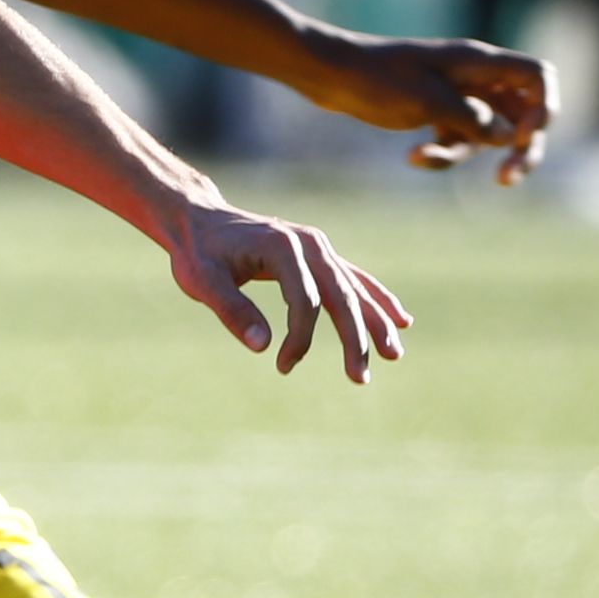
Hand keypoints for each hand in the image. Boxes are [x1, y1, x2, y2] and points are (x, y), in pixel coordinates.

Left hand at [169, 201, 410, 379]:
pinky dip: (376, 299)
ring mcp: (318, 247)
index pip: (304, 300)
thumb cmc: (198, 253)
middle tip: (360, 377)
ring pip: (354, 288)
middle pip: (340, 294)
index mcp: (281, 247)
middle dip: (354, 338)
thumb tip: (262, 346)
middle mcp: (308, 243)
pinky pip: (354, 279)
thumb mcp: (202, 281)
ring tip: (393, 355)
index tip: (283, 365)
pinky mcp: (320, 255)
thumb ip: (232, 311)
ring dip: (375, 322)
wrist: (200, 220)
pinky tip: (400, 320)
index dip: (300, 337)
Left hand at [355, 36, 547, 184]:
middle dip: (520, 147)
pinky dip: (440, 152)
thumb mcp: (429, 103)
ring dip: (467, 153)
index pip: (538, 76)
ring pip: (488, 132)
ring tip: (427, 158)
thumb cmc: (377, 80)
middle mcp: (475, 77)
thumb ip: (476, 120)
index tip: (524, 137)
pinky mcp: (437, 111)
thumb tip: (511, 138)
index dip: (543, 107)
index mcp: (479, 63)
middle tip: (506, 179)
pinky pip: (457, 139)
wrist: (330, 75)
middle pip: (522, 113)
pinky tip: (412, 156)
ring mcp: (458, 95)